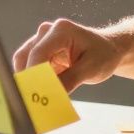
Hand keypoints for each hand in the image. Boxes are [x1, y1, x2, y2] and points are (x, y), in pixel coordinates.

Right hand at [11, 18, 125, 92]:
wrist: (109, 50)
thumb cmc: (103, 55)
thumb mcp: (91, 69)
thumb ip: (69, 81)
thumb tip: (48, 96)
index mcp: (61, 30)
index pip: (38, 53)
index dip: (33, 75)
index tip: (34, 96)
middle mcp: (47, 31)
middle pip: (26, 57)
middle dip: (28, 80)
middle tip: (33, 103)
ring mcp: (42, 40)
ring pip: (24, 63)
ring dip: (30, 81)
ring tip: (40, 99)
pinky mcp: (40, 52)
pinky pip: (30, 68)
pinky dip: (34, 81)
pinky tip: (44, 93)